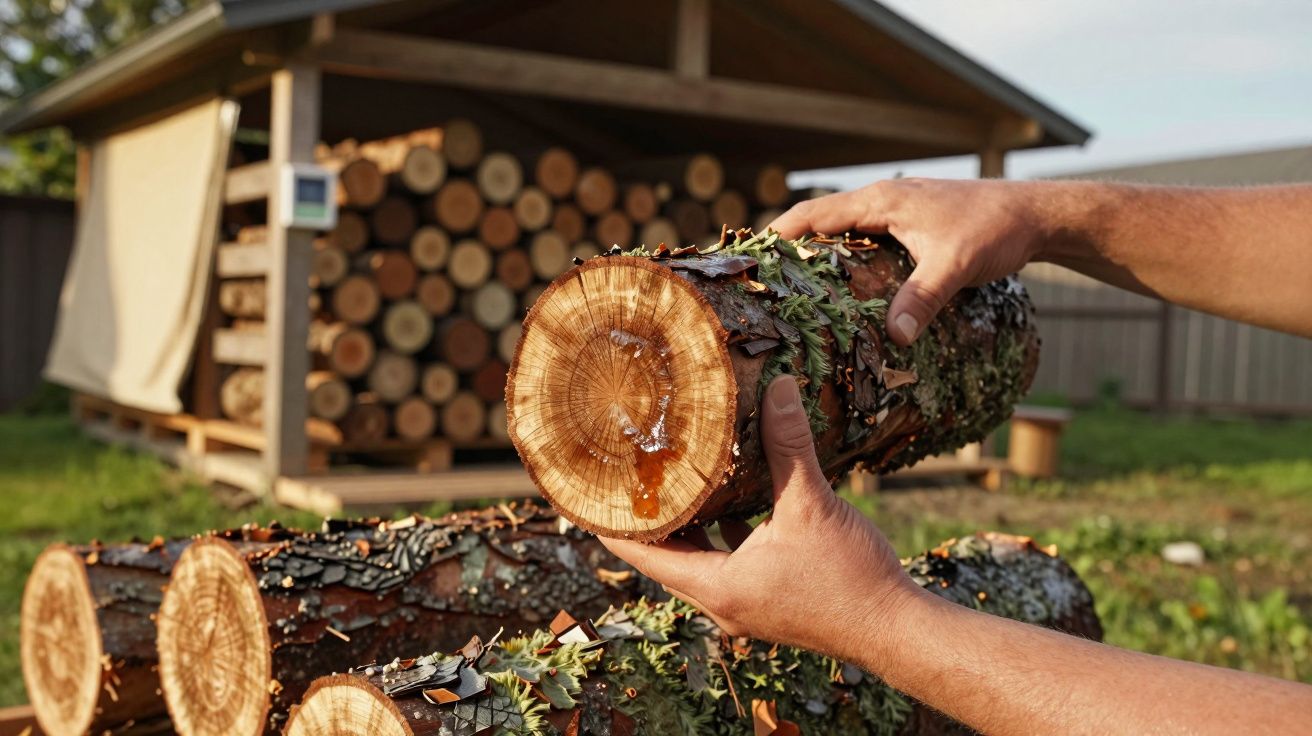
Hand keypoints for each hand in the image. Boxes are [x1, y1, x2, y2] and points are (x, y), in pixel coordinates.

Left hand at [598, 375, 919, 664]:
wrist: (897, 629)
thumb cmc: (852, 578)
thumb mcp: (813, 505)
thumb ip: (789, 446)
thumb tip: (777, 386)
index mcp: (717, 586)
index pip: (641, 554)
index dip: (609, 523)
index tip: (582, 494)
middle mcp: (724, 603)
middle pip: (665, 556)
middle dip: (646, 518)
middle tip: (625, 475)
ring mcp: (747, 604)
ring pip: (698, 559)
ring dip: (686, 524)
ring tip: (670, 480)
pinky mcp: (770, 599)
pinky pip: (731, 561)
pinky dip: (723, 531)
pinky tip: (732, 496)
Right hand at [770, 179, 1043, 344]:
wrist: (1036, 214)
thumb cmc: (995, 230)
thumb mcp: (955, 265)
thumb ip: (923, 298)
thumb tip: (895, 338)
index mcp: (881, 201)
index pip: (812, 214)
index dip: (778, 235)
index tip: (748, 259)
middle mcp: (883, 201)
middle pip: (819, 220)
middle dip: (789, 247)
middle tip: (761, 281)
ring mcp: (897, 211)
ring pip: (842, 230)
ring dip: (817, 252)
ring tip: (792, 288)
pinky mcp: (912, 224)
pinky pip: (864, 238)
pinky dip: (845, 257)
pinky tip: (845, 286)